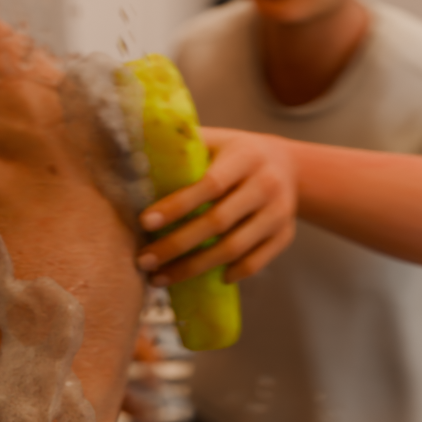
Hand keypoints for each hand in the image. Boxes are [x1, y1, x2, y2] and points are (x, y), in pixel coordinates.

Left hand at [135, 127, 296, 286]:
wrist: (290, 165)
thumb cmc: (236, 154)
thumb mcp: (216, 140)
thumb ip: (184, 148)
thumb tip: (131, 159)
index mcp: (245, 156)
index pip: (209, 185)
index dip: (176, 206)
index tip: (144, 223)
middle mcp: (266, 184)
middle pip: (218, 222)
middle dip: (176, 245)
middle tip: (144, 261)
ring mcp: (279, 212)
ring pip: (235, 248)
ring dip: (195, 268)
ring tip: (161, 278)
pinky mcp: (285, 235)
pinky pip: (257, 262)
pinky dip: (232, 273)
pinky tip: (205, 280)